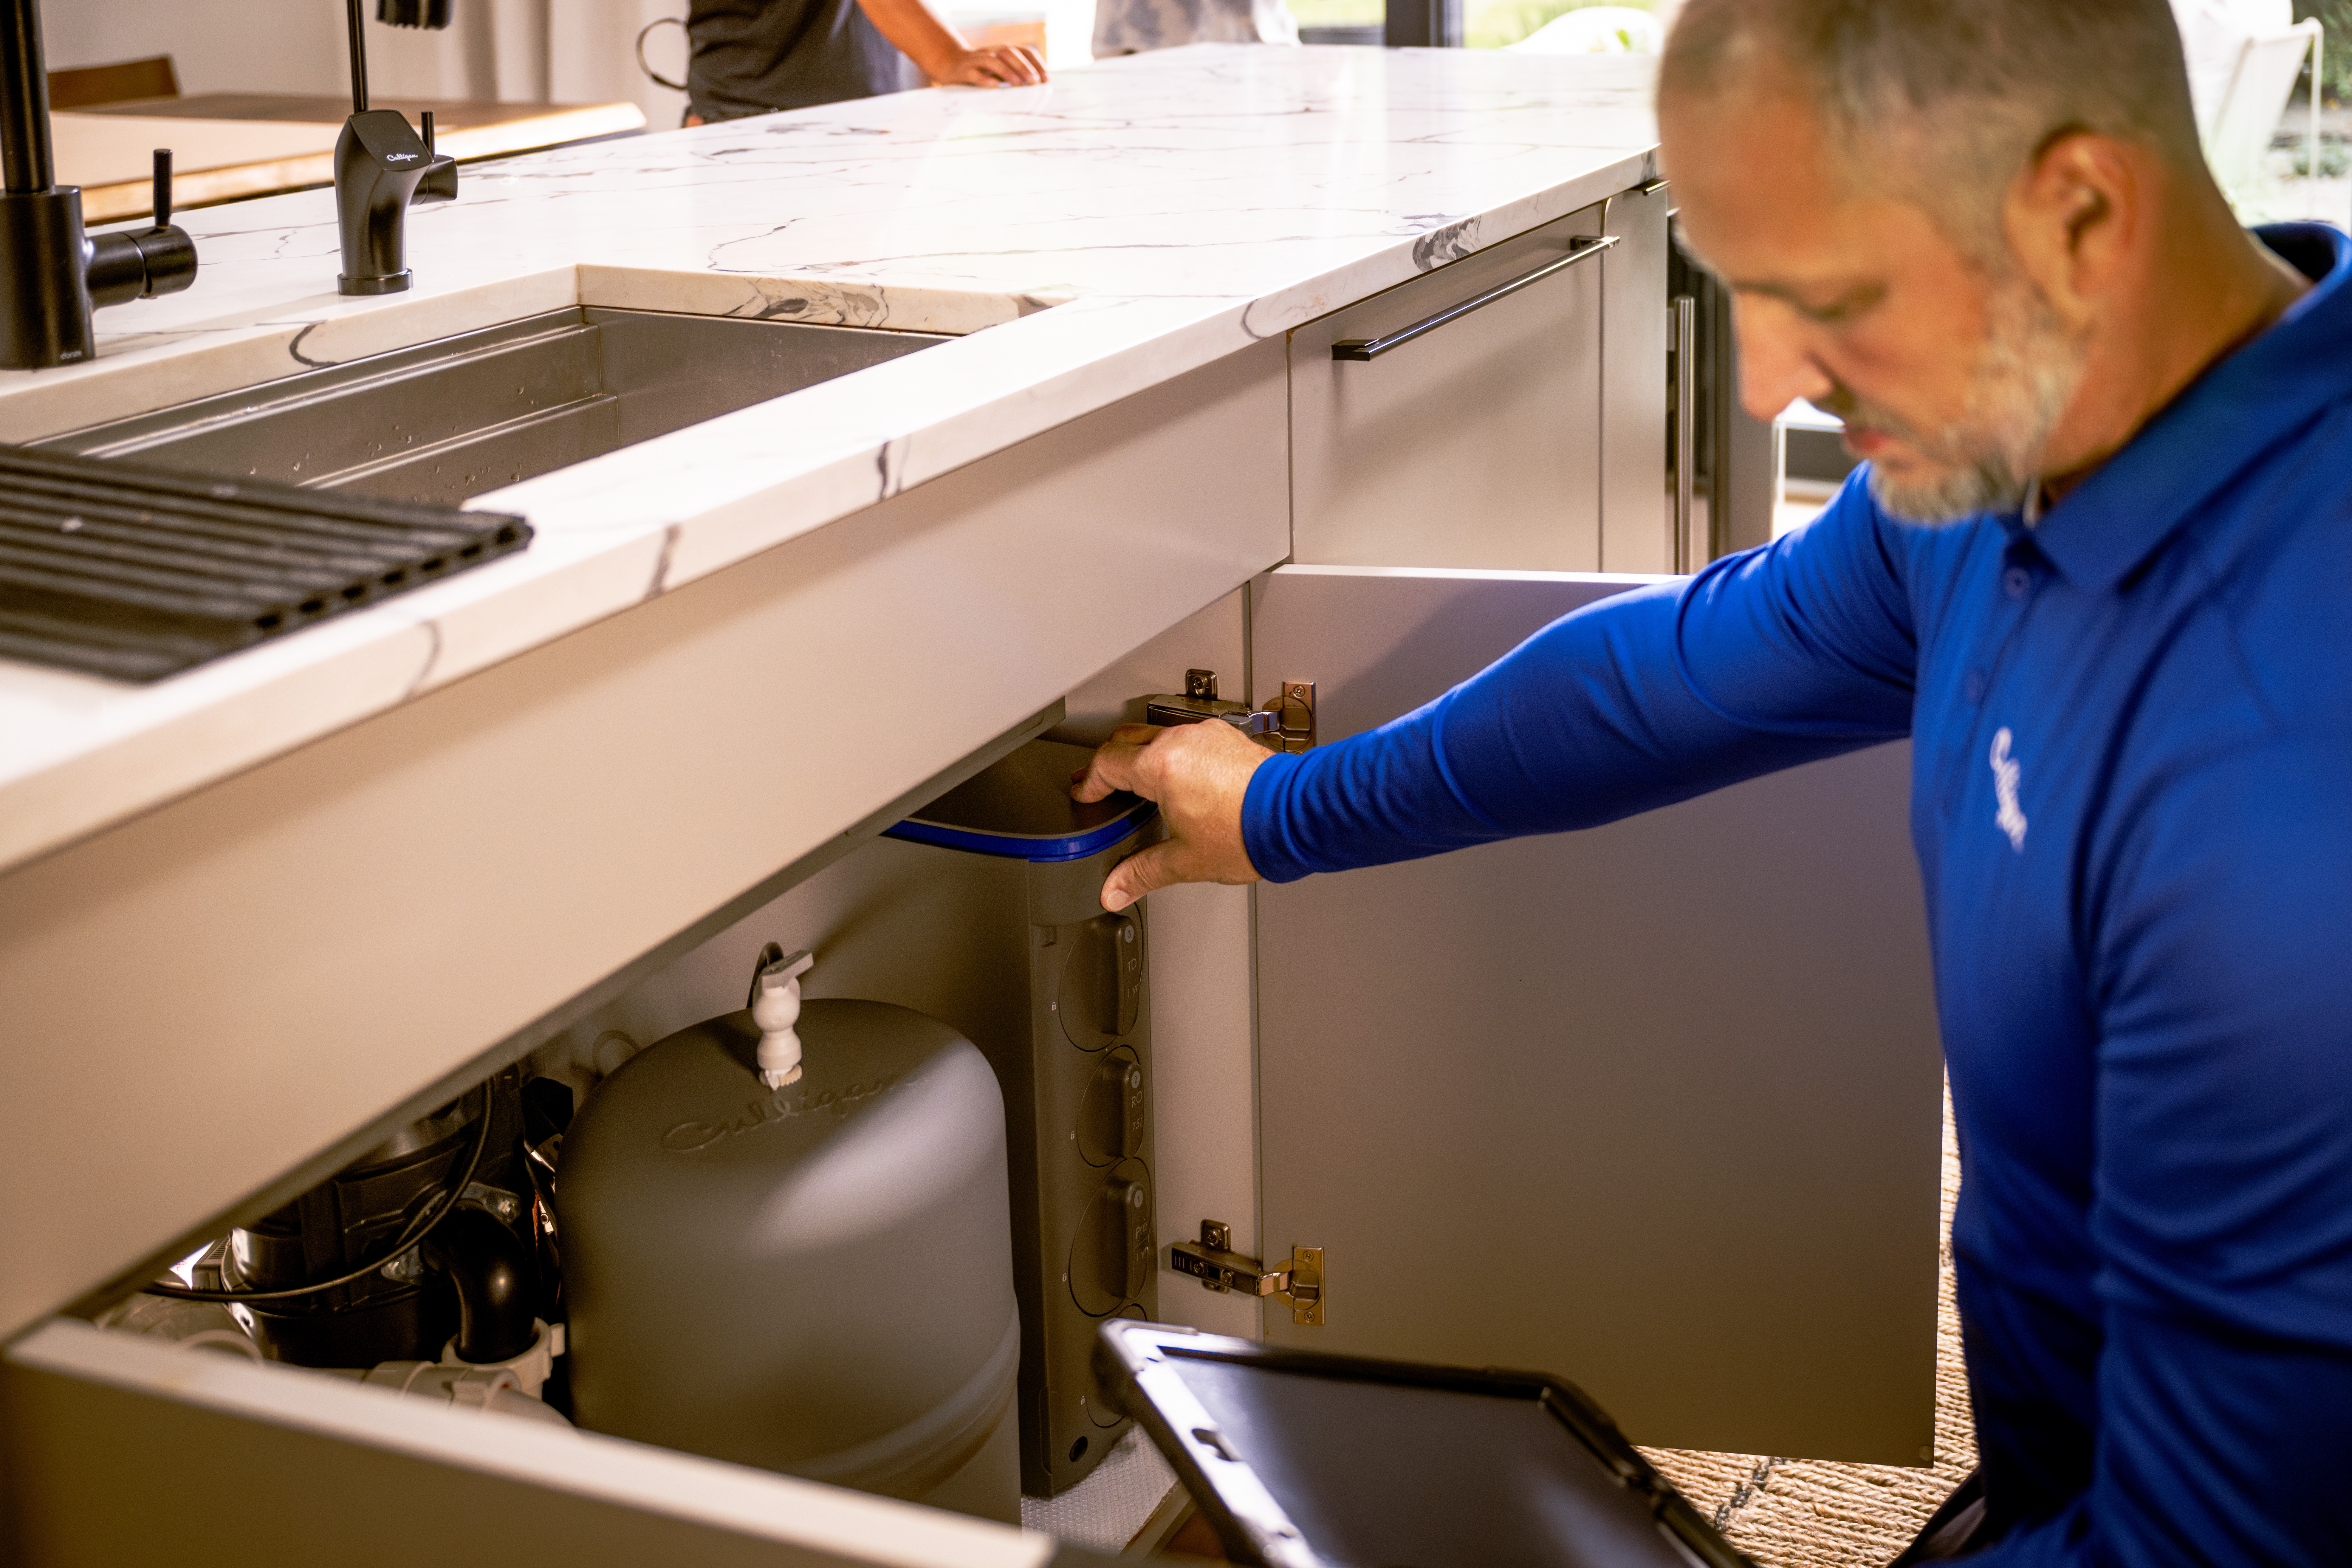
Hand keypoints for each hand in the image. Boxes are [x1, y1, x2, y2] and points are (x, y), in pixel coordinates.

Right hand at [930, 44, 1046, 85]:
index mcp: (1002, 50)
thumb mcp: (1001, 69)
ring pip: (992, 61)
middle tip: (1034, 82)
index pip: (1024, 51)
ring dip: (1007, 71)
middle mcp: (991, 51)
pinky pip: (974, 73)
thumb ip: (1016, 74)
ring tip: (1018, 84)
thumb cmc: (981, 70)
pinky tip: (995, 86)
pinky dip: (984, 79)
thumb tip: (1038, 86)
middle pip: (1009, 53)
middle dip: (1023, 67)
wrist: (950, 64)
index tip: (1046, 79)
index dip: (1036, 63)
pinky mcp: (964, 71)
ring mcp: (976, 60)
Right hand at [1072, 721, 1270, 910]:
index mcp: (1161, 766)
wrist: (1296, 816)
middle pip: (1127, 740)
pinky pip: (1189, 738)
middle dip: (1108, 761)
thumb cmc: (1249, 833)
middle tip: (1099, 781)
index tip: (1085, 792)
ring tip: (1137, 777)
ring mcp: (1207, 736)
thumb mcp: (1185, 860)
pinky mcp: (1229, 739)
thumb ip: (1142, 873)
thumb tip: (1114, 890)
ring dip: (1142, 753)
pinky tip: (1180, 774)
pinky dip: (1173, 752)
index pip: (1107, 763)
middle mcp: (1182, 742)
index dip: (1089, 781)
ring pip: (1159, 734)